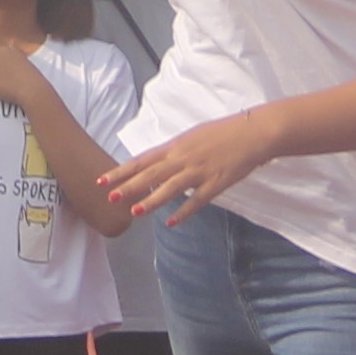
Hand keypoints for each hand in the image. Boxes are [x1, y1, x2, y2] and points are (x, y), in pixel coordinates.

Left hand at [104, 106, 280, 223]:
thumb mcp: (191, 137)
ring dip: (152, 200)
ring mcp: (200, 171)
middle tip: (110, 197)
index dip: (121, 171)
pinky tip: (172, 222)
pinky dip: (185, 212)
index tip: (102, 180)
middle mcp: (183, 158)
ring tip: (135, 212)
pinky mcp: (217, 182)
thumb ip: (172, 152)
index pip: (142, 160)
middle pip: (151, 174)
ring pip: (171, 188)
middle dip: (129, 186)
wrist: (253, 132)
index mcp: (175, 146)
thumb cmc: (221, 133)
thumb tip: (154, 165)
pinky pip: (198, 200)